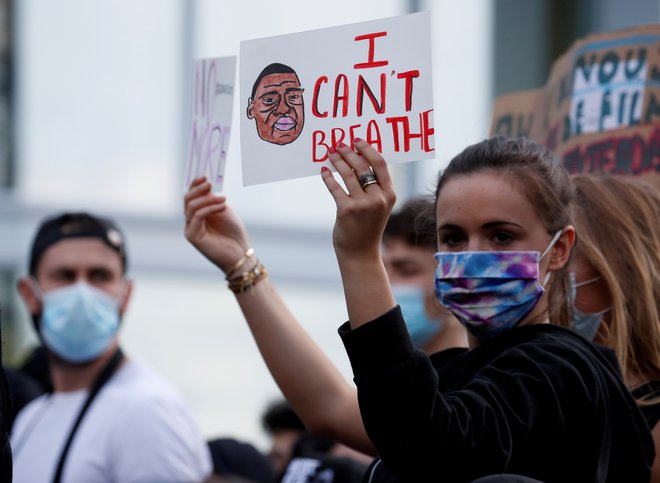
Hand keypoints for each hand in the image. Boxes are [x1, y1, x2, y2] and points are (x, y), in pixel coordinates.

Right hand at [184, 177, 250, 273]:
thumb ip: (214, 200)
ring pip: (191, 207)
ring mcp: (190, 228)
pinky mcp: (192, 236)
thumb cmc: (234, 233)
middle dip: (198, 189)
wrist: (240, 253)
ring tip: (223, 198)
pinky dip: (209, 208)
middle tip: (210, 183)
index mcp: (198, 213)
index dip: (195, 185)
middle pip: (187, 200)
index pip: (191, 196)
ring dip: (207, 199)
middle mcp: (192, 220)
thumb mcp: (224, 211)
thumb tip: (207, 186)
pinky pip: (197, 217)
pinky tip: (222, 206)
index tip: (205, 176)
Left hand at [320, 139, 396, 261]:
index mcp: (390, 195)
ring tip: (331, 154)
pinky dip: (328, 177)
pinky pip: (335, 187)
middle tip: (339, 145)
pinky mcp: (346, 210)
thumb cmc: (368, 227)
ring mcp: (362, 205)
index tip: (357, 141)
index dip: (367, 149)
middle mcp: (378, 198)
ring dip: (338, 161)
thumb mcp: (379, 206)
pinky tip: (324, 171)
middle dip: (349, 153)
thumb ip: (374, 187)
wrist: (360, 253)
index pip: (380, 164)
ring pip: (347, 174)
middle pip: (362, 166)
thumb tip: (358, 160)